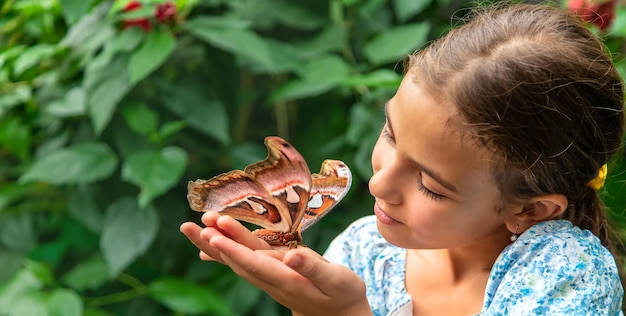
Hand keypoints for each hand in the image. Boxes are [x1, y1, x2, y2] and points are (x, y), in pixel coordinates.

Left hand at [180, 213, 372, 315]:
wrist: (339, 313)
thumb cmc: (343, 294)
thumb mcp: (336, 280)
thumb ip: (314, 268)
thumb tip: (291, 255)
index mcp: (287, 280)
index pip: (255, 264)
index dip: (233, 250)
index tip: (213, 236)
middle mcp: (272, 281)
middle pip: (238, 260)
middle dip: (214, 243)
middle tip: (191, 226)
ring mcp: (268, 279)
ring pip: (236, 260)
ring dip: (214, 244)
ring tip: (191, 228)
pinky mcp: (269, 274)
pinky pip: (243, 261)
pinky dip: (224, 251)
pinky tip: (207, 246)